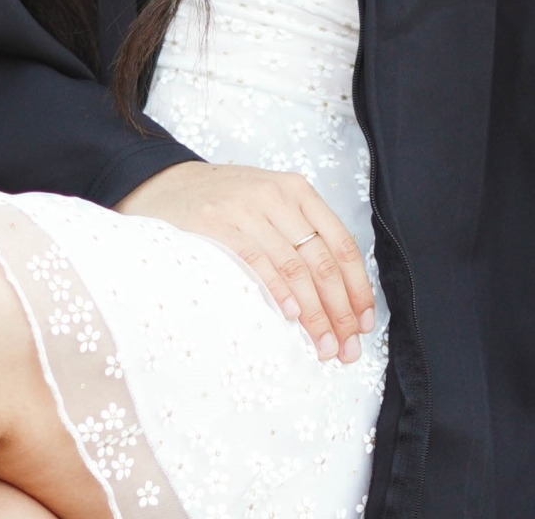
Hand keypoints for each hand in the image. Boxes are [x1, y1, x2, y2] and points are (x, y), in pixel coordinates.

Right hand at [116, 162, 374, 362]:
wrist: (168, 185)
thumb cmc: (227, 204)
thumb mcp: (271, 206)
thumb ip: (301, 235)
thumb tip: (339, 296)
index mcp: (299, 191)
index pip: (342, 244)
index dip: (357, 287)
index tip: (365, 324)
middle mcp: (278, 196)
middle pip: (323, 262)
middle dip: (340, 311)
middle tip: (347, 350)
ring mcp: (247, 208)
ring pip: (296, 267)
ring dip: (314, 314)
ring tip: (324, 347)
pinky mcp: (218, 223)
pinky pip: (257, 261)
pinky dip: (278, 290)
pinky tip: (291, 317)